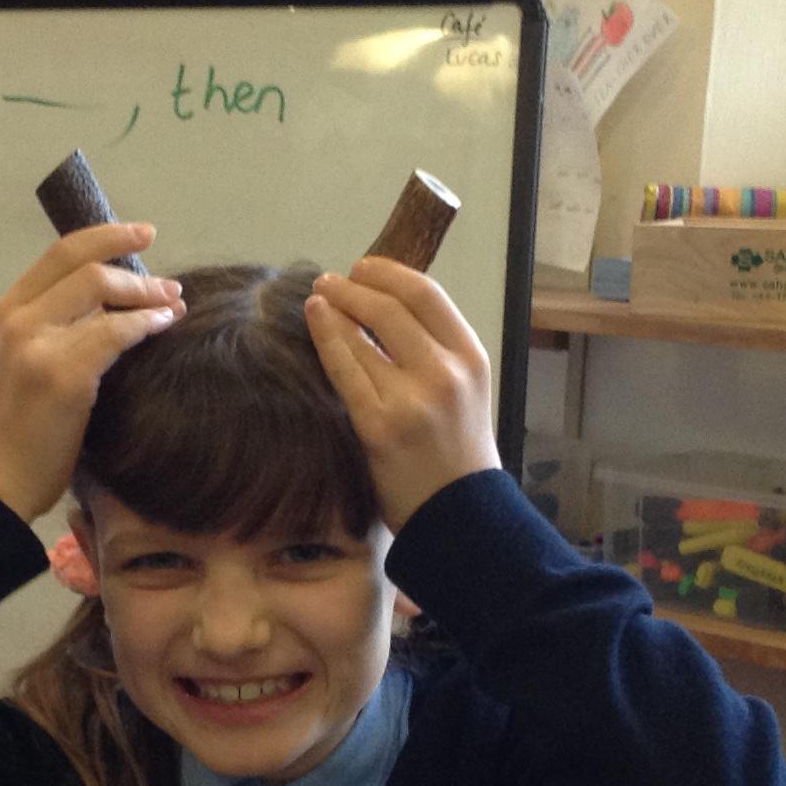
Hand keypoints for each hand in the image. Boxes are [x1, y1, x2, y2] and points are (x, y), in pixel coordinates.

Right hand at [0, 224, 184, 521]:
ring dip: (147, 294)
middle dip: (132, 259)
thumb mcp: (30, 363)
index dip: (106, 236)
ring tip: (174, 304)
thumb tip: (116, 302)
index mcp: (9, 311)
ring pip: (101, 289)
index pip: (61, 253)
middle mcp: (18, 318)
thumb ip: (60, 328)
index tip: (141, 235)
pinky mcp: (62, 374)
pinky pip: (115, 332)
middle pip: (83, 261)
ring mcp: (37, 344)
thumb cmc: (20, 432)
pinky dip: (146, 324)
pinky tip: (164, 327)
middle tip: (170, 281)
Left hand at [304, 259, 498, 531]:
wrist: (460, 517)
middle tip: (331, 281)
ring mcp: (411, 400)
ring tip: (318, 297)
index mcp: (471, 359)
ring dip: (335, 306)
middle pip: (391, 307)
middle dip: (355, 285)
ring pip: (364, 333)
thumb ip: (434, 353)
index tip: (364, 268)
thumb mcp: (465, 393)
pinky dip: (326, 336)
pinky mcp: (378, 427)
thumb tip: (379, 310)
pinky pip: (344, 369)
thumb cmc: (456, 456)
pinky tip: (315, 319)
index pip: (427, 295)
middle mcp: (445, 373)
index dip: (389, 273)